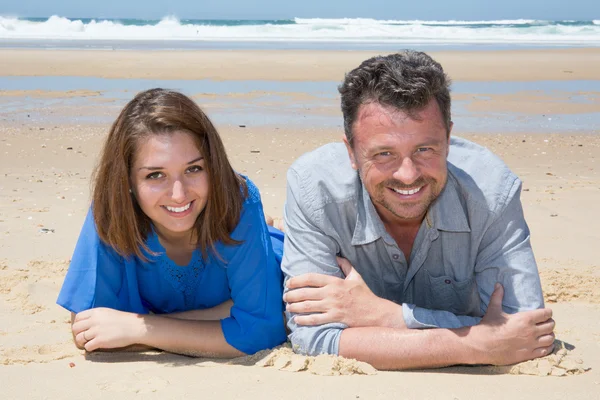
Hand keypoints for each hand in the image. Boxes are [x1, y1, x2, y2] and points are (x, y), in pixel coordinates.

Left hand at [72, 307, 145, 351]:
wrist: (134, 327)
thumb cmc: (123, 320)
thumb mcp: (107, 313)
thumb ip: (95, 316)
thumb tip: (85, 323)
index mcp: (96, 312)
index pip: (78, 317)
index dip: (78, 324)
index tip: (82, 329)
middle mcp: (94, 320)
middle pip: (75, 328)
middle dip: (78, 334)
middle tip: (84, 338)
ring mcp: (96, 331)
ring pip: (79, 338)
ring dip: (82, 342)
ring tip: (89, 343)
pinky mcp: (100, 341)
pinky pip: (87, 347)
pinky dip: (90, 348)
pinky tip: (96, 346)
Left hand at [284, 257, 403, 327]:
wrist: (375, 312)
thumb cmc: (365, 295)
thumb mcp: (356, 276)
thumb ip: (345, 265)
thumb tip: (336, 256)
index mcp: (335, 282)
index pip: (311, 278)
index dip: (297, 280)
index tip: (288, 283)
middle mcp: (332, 293)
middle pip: (306, 293)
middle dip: (292, 295)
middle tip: (285, 297)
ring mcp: (333, 307)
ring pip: (308, 306)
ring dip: (295, 307)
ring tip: (288, 308)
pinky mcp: (335, 318)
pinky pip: (316, 320)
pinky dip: (304, 320)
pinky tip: (297, 320)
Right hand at [470, 283, 554, 364]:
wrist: (483, 345)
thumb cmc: (489, 327)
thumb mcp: (493, 309)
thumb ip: (498, 296)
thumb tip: (498, 284)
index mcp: (525, 319)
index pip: (546, 314)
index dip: (547, 312)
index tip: (545, 312)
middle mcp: (531, 331)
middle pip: (551, 325)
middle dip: (549, 323)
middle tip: (544, 323)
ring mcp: (531, 344)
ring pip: (550, 338)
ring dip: (549, 335)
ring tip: (545, 334)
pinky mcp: (529, 354)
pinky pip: (546, 351)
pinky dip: (548, 347)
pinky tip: (544, 345)